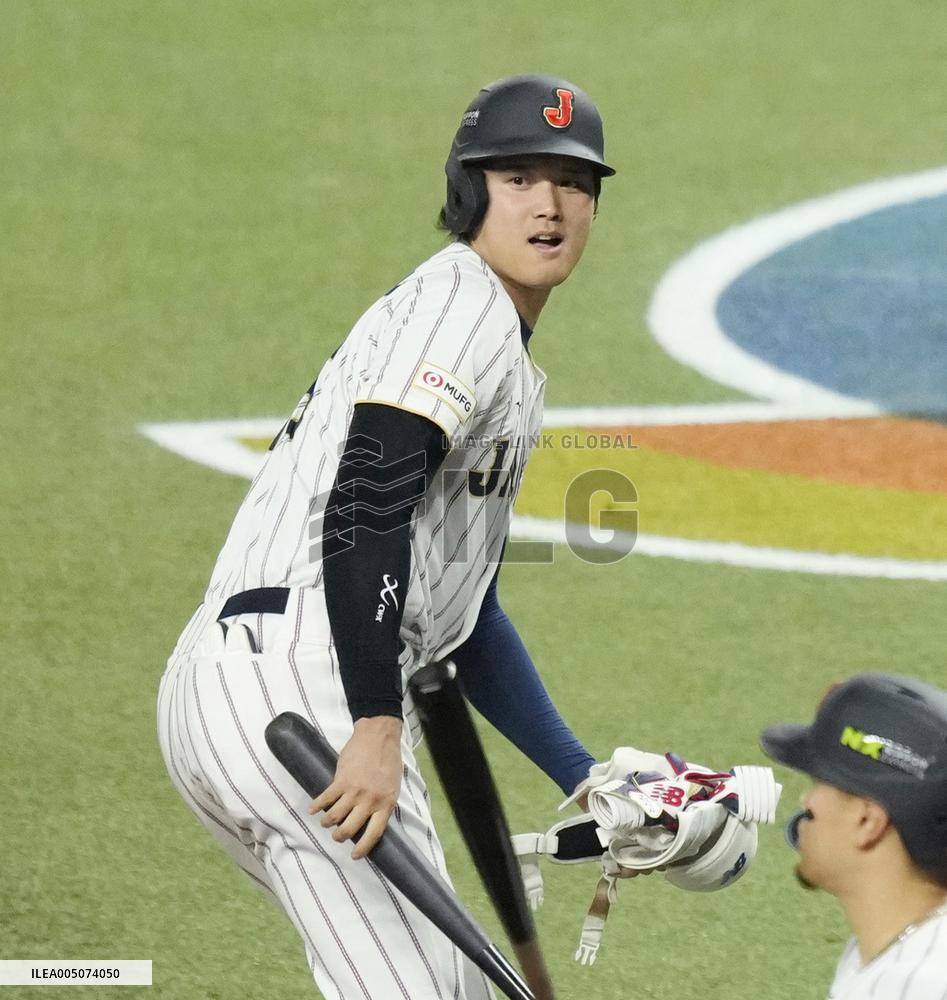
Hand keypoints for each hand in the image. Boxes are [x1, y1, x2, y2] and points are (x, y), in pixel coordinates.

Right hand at [309, 716, 402, 859]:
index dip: (363, 848)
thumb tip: (372, 819)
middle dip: (339, 836)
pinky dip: (316, 806)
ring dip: (326, 823)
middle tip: (336, 835)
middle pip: (349, 829)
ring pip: (334, 817)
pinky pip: (325, 799)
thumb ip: (383, 803)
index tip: (354, 855)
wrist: (378, 736)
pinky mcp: (341, 780)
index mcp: (385, 804)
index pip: (374, 834)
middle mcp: (369, 801)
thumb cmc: (388, 760)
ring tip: (325, 822)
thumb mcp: (393, 786)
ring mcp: (354, 791)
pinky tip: (312, 809)